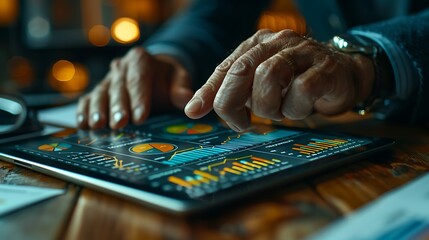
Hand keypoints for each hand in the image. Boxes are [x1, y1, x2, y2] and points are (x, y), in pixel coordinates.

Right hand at [77, 47, 193, 128]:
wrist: (155, 72)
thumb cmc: (167, 78)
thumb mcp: (179, 78)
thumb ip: (181, 88)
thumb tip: (185, 98)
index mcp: (141, 59)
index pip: (139, 80)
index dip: (138, 99)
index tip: (140, 117)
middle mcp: (121, 66)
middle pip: (118, 87)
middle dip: (118, 107)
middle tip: (119, 124)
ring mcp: (108, 78)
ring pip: (101, 93)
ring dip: (98, 110)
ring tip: (98, 125)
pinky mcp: (99, 90)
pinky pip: (88, 98)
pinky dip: (84, 110)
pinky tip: (82, 124)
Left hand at [185, 29, 374, 131]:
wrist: (344, 75)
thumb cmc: (296, 82)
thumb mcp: (260, 86)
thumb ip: (233, 92)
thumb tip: (193, 109)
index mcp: (259, 44)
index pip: (227, 67)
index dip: (209, 90)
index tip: (194, 112)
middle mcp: (279, 42)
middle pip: (243, 70)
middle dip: (233, 101)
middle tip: (241, 123)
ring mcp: (303, 52)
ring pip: (269, 78)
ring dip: (269, 106)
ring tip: (278, 111)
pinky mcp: (325, 68)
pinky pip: (302, 91)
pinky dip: (296, 107)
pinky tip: (300, 108)